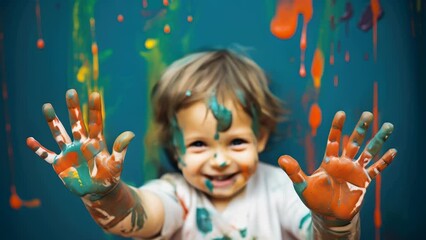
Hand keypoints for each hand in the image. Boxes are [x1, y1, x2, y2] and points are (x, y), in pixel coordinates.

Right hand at [26, 89, 133, 199]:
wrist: (98, 190)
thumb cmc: (110, 176)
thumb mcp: (116, 163)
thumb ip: (120, 149)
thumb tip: (130, 134)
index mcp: (96, 141)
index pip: (96, 122)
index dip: (95, 109)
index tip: (95, 94)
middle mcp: (81, 143)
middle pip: (76, 123)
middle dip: (73, 108)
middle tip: (70, 92)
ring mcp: (69, 152)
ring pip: (59, 134)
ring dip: (53, 122)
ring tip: (47, 106)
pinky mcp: (59, 164)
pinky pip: (47, 155)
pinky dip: (38, 149)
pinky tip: (29, 140)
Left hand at [278, 111, 395, 220]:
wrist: (328, 214)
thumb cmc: (314, 198)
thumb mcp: (302, 185)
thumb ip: (294, 171)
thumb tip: (281, 158)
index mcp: (329, 160)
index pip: (333, 139)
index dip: (337, 127)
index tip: (341, 113)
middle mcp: (343, 162)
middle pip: (354, 141)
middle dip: (360, 128)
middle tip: (367, 114)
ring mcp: (355, 170)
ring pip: (368, 151)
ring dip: (378, 140)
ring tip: (388, 126)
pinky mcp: (364, 181)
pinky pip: (376, 169)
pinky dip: (385, 161)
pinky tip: (393, 151)